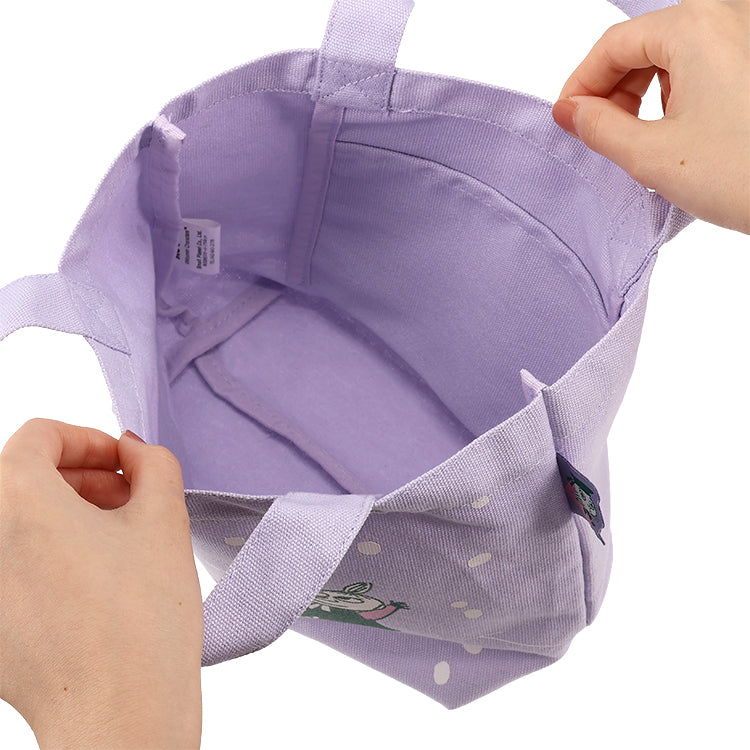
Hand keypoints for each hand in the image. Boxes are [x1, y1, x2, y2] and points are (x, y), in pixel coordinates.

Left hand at [0, 419, 202, 748]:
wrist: (123, 713)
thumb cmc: (142, 620)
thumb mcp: (165, 518)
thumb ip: (153, 463)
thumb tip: (134, 452)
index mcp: (17, 501)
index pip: (38, 435)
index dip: (88, 439)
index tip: (121, 461)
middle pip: (25, 478)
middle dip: (82, 477)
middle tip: (129, 499)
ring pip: (21, 523)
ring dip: (68, 515)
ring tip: (120, 540)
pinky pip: (15, 567)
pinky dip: (52, 555)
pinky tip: (101, 579)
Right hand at [552, 0, 749, 234]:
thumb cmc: (743, 174)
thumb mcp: (649, 156)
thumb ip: (598, 128)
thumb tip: (572, 112)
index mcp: (696, 27)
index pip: (614, 45)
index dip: (581, 83)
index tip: (567, 118)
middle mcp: (729, 18)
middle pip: (646, 44)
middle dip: (614, 90)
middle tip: (598, 134)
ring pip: (677, 55)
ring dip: (646, 94)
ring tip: (640, 140)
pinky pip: (708, 66)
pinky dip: (681, 95)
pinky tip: (678, 134)